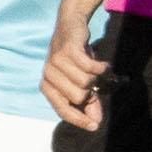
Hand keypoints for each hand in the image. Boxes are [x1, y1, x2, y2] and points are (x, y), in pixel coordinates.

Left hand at [41, 7, 107, 129]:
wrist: (70, 25)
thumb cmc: (75, 57)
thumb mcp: (81, 81)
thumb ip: (87, 101)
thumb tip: (96, 121)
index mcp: (48, 86)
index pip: (62, 110)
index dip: (79, 119)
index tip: (95, 126)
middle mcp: (48, 76)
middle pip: (78, 97)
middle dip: (92, 91)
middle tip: (95, 82)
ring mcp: (56, 63)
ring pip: (86, 82)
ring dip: (96, 77)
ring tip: (95, 69)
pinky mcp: (68, 51)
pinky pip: (91, 68)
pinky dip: (102, 68)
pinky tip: (104, 64)